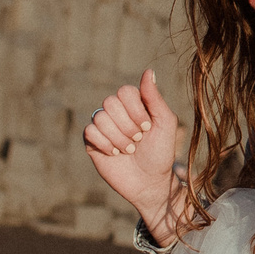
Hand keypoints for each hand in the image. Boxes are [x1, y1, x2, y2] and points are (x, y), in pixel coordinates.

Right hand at [82, 68, 184, 242]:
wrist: (150, 182)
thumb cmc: (161, 152)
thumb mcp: (165, 123)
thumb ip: (155, 97)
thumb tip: (148, 70)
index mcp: (134, 104)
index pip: (125, 91)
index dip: (135, 110)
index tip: (147, 127)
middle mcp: (116, 112)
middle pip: (110, 103)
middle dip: (127, 126)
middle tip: (138, 140)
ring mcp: (103, 126)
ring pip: (99, 118)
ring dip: (118, 138)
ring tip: (129, 150)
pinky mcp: (92, 142)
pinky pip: (89, 132)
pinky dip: (104, 144)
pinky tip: (115, 154)